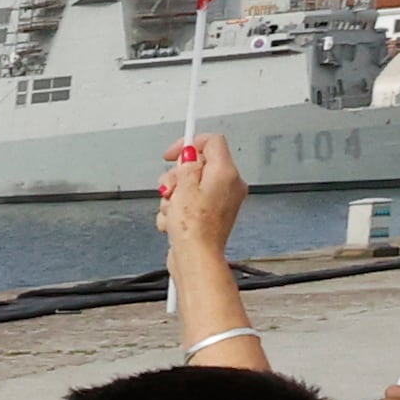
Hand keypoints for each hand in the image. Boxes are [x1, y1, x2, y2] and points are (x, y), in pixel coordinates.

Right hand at [157, 132, 248, 259]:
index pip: (212, 141)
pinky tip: (173, 221)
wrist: (196, 258)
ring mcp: (222, 202)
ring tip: (172, 210)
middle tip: (170, 189)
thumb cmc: (193, 227)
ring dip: (174, 196)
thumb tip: (189, 154)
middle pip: (199, 165)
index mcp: (226, 172)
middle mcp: (230, 185)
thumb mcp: (184, 186)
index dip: (189, 144)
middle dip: (177, 176)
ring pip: (191, 186)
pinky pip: (191, 203)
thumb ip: (187, 164)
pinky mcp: (212, 216)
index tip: (173, 155)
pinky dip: (178, 210)